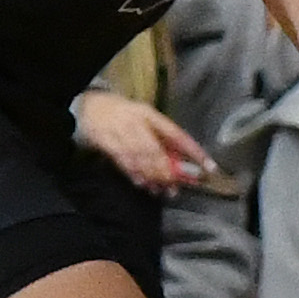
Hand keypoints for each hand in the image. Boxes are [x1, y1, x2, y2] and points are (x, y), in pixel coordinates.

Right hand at [73, 90, 216, 194]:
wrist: (89, 107)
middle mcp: (137, 123)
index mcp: (150, 115)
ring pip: (141, 159)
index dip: (193, 151)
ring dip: (153, 177)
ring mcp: (120, 133)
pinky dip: (135, 175)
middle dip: (168, 170)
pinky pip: (124, 163)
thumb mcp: (144, 118)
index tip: (208, 166)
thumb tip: (181, 159)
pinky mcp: (106, 143)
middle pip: (156, 150)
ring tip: (163, 190)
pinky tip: (144, 185)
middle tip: (177, 186)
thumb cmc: (123, 114)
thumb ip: (161, 137)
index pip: (177, 134)